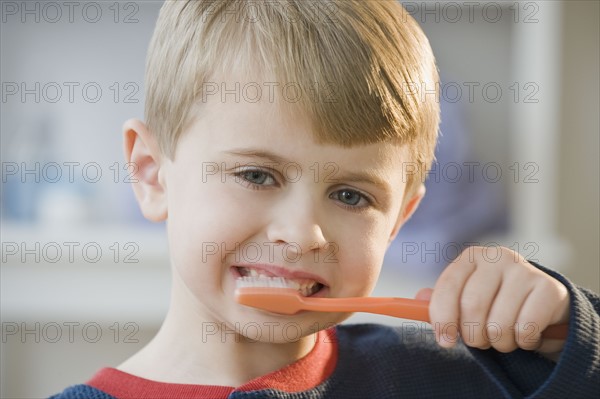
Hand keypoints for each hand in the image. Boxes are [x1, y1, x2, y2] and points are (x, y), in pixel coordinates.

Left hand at [416, 246, 569, 354]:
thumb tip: (418, 299)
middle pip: (472, 306)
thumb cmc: (496, 304)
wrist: (545, 307)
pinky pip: (526, 329)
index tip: (445, 342)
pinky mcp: (548, 287)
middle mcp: (497, 257)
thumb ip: (441, 302)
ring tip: (504, 336)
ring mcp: (524, 269)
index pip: (448, 286)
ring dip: (499, 342)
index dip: (443, 318)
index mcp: (471, 257)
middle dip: (473, 335)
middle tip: (480, 341)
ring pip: (499, 323)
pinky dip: (524, 342)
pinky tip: (526, 334)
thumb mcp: (465, 300)